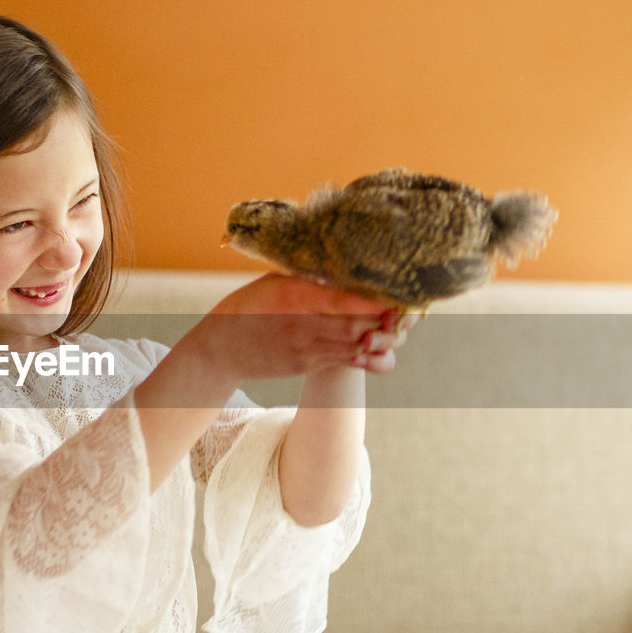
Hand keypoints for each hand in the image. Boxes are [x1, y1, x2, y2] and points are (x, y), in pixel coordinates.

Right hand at [185, 274, 411, 381]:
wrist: (222, 349)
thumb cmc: (249, 306)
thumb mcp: (276, 282)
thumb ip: (310, 278)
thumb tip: (349, 266)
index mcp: (293, 298)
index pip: (342, 300)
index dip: (375, 299)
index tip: (398, 291)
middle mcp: (302, 326)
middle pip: (357, 326)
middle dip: (387, 318)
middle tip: (409, 307)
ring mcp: (307, 350)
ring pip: (357, 348)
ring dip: (384, 338)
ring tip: (400, 325)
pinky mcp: (309, 366)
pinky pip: (348, 364)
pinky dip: (372, 358)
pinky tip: (384, 348)